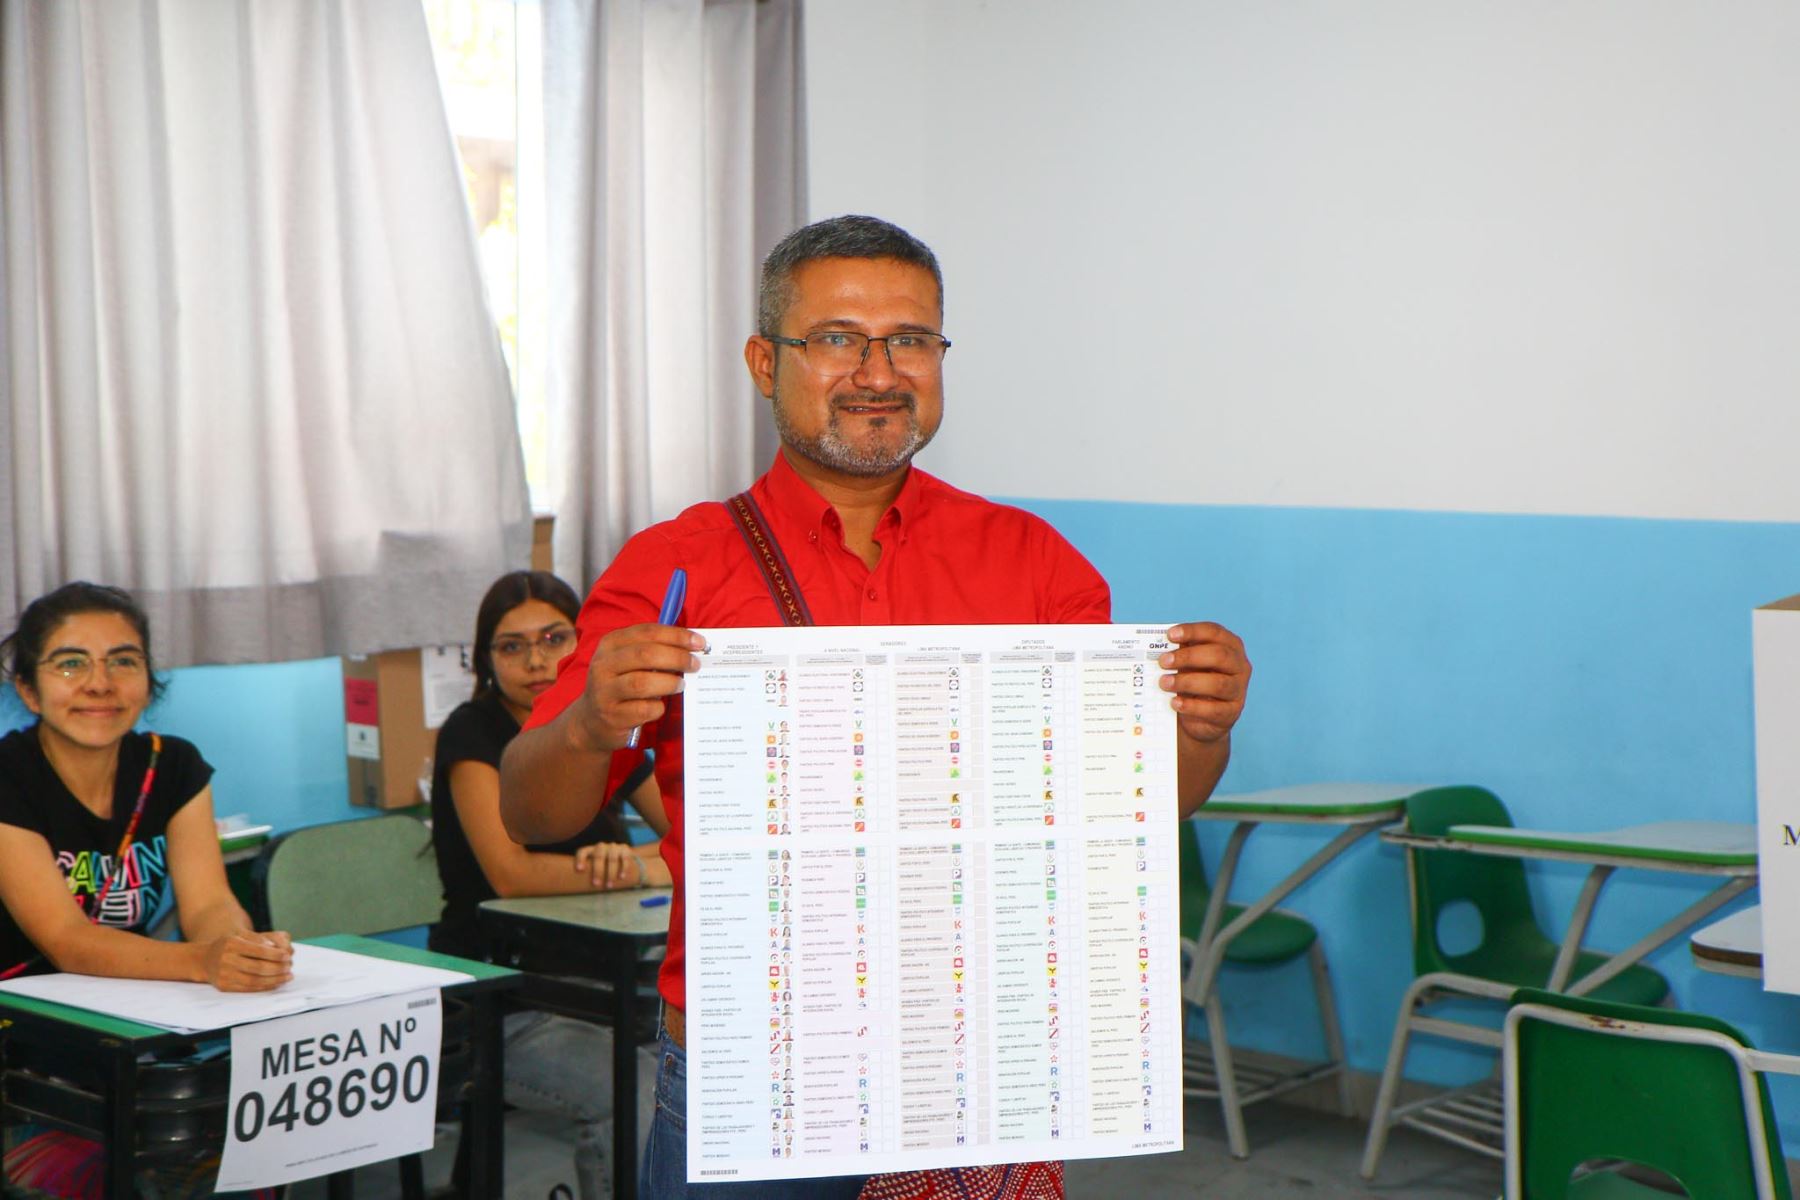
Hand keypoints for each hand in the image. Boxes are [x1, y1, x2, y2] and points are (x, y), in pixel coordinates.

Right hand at [202, 930, 292, 991]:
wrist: (204, 960)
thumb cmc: (228, 946)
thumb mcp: (240, 936)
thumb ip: (258, 940)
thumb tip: (279, 948)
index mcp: (232, 944)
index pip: (259, 950)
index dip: (276, 955)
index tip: (287, 956)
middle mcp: (227, 959)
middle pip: (258, 967)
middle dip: (278, 968)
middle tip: (290, 967)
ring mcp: (224, 974)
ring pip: (254, 980)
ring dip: (274, 980)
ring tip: (287, 977)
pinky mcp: (224, 986)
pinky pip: (248, 989)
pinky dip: (264, 987)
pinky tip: (275, 983)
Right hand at [573, 623, 706, 751]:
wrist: (592, 721)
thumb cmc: (620, 684)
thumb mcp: (628, 661)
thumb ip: (654, 650)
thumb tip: (692, 646)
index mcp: (610, 644)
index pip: (647, 632)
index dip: (676, 635)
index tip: (699, 642)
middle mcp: (603, 665)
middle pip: (646, 654)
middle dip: (677, 657)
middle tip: (695, 664)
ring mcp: (605, 691)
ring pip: (642, 683)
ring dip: (669, 682)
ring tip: (681, 684)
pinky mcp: (613, 715)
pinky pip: (643, 709)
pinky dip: (658, 707)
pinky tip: (659, 706)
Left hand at [575, 841, 644, 890]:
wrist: (621, 858)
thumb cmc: (602, 866)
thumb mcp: (593, 867)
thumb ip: (586, 872)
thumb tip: (576, 886)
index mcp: (590, 850)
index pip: (583, 851)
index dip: (580, 859)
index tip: (579, 870)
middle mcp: (601, 847)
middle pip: (599, 856)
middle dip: (597, 871)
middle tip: (596, 884)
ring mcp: (613, 847)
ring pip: (612, 858)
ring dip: (611, 873)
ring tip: (609, 886)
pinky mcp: (625, 849)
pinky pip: (624, 858)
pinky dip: (623, 868)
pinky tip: (621, 877)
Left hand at [1159, 622, 1249, 744]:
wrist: (1200, 716)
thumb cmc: (1194, 680)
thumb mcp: (1188, 663)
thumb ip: (1180, 652)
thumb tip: (1160, 648)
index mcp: (1230, 646)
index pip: (1214, 632)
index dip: (1192, 631)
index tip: (1170, 634)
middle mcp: (1239, 666)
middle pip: (1219, 656)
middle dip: (1188, 657)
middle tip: (1163, 661)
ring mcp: (1238, 690)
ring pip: (1217, 684)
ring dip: (1187, 682)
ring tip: (1164, 683)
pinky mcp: (1231, 713)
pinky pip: (1213, 710)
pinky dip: (1192, 706)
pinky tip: (1175, 702)